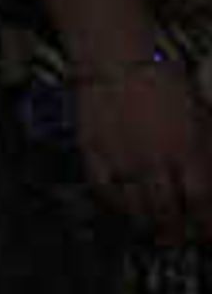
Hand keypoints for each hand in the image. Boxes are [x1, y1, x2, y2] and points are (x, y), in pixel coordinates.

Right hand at [72, 49, 211, 242]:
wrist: (117, 56)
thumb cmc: (162, 77)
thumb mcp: (201, 113)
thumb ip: (207, 150)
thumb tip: (208, 179)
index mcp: (187, 148)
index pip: (201, 201)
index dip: (206, 223)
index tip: (207, 231)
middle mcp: (154, 159)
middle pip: (167, 212)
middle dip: (176, 231)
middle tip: (179, 237)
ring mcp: (121, 159)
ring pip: (135, 208)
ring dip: (148, 222)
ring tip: (154, 228)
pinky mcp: (94, 154)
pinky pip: (105, 192)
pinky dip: (117, 204)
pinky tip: (125, 206)